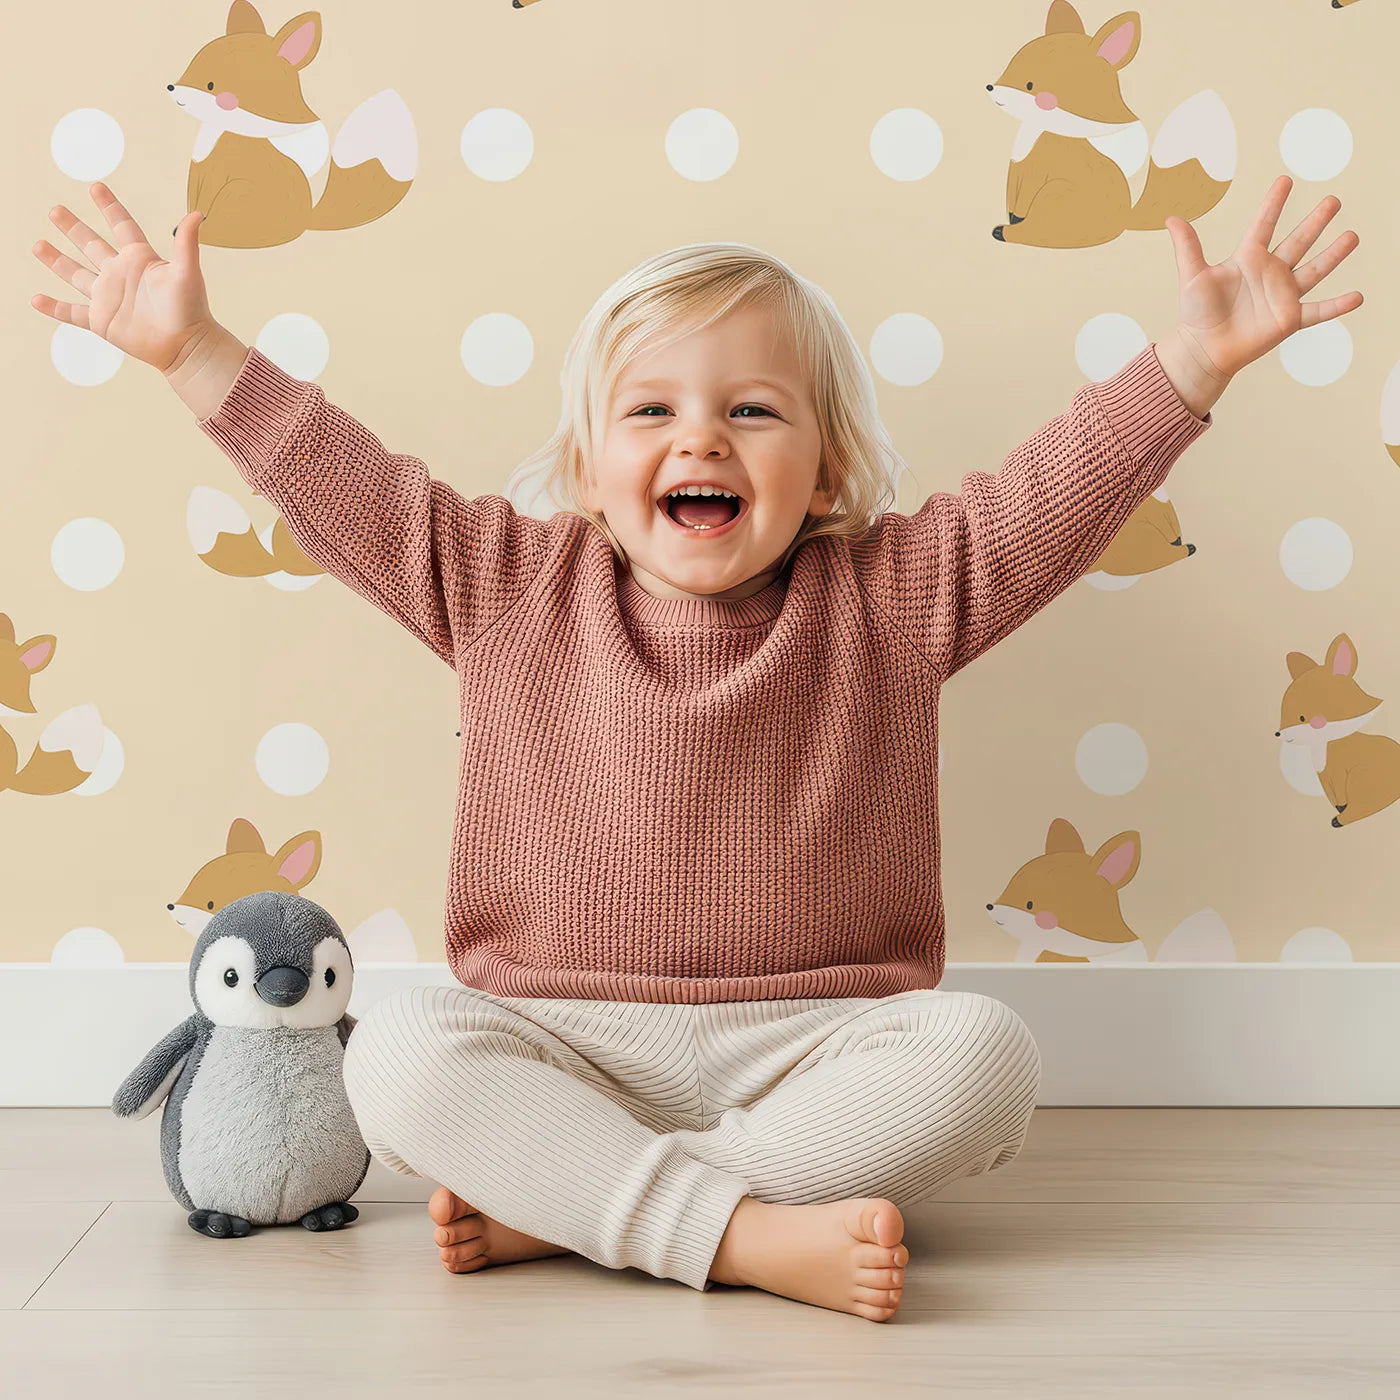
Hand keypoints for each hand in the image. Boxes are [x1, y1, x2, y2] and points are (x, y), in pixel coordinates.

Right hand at [30, 182, 217, 374]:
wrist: (186, 347)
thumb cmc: (190, 309)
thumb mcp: (187, 272)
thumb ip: (187, 243)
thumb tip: (197, 214)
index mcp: (140, 259)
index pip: (122, 225)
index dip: (109, 207)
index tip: (96, 187)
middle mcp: (120, 274)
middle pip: (91, 244)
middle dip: (72, 227)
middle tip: (54, 210)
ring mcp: (109, 297)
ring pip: (75, 274)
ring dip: (56, 260)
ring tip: (37, 245)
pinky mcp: (102, 321)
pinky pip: (72, 313)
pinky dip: (54, 307)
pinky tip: (36, 299)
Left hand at [1158, 175, 1361, 410]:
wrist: (1203, 350)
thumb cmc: (1196, 313)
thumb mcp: (1192, 277)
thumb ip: (1187, 247)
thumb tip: (1172, 218)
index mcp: (1247, 258)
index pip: (1264, 225)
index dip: (1273, 204)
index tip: (1285, 180)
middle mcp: (1270, 272)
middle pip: (1298, 242)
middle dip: (1316, 222)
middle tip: (1333, 200)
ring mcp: (1282, 295)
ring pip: (1314, 270)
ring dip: (1333, 255)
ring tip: (1352, 236)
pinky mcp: (1289, 319)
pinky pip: (1318, 311)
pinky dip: (1337, 306)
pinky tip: (1357, 296)